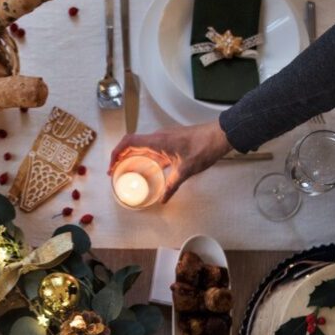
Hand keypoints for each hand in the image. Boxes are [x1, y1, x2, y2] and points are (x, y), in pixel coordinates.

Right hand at [109, 121, 231, 202]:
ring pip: (142, 146)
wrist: (221, 134)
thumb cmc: (204, 147)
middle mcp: (158, 137)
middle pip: (132, 144)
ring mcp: (165, 138)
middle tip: (115, 172)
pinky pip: (152, 148)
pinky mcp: (171, 141)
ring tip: (127, 171)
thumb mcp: (186, 170)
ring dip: (132, 157)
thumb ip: (172, 185)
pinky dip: (145, 157)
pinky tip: (148, 169)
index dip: (116, 153)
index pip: (128, 142)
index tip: (112, 166)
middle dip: (120, 157)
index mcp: (157, 141)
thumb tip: (162, 199)